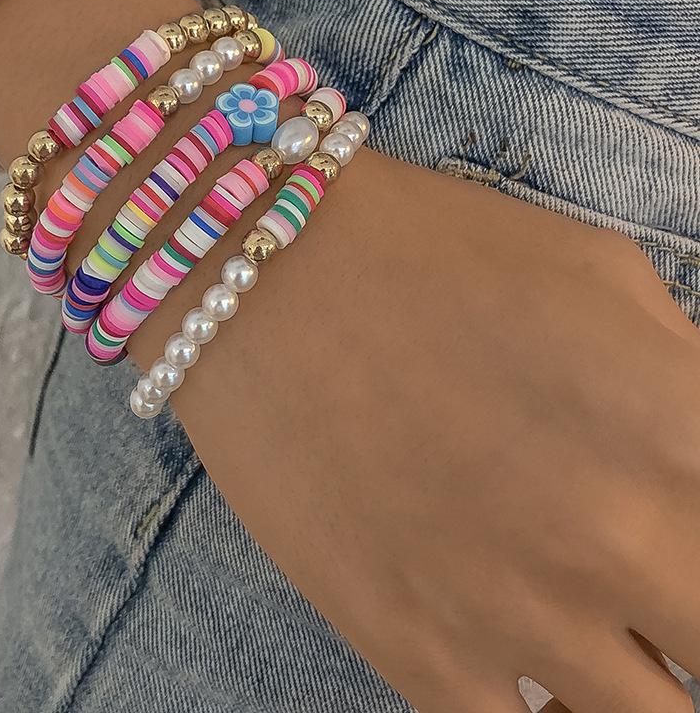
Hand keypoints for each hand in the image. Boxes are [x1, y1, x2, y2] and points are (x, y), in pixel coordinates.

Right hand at [162, 149, 699, 711]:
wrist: (262, 277)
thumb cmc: (430, 250)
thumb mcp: (600, 274)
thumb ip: (689, 376)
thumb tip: (697, 454)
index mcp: (683, 431)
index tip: (676, 536)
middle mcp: (618, 540)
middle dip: (683, 611)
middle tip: (644, 583)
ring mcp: (516, 613)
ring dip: (633, 675)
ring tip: (589, 618)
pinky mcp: (416, 650)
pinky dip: (543, 706)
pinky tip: (531, 663)